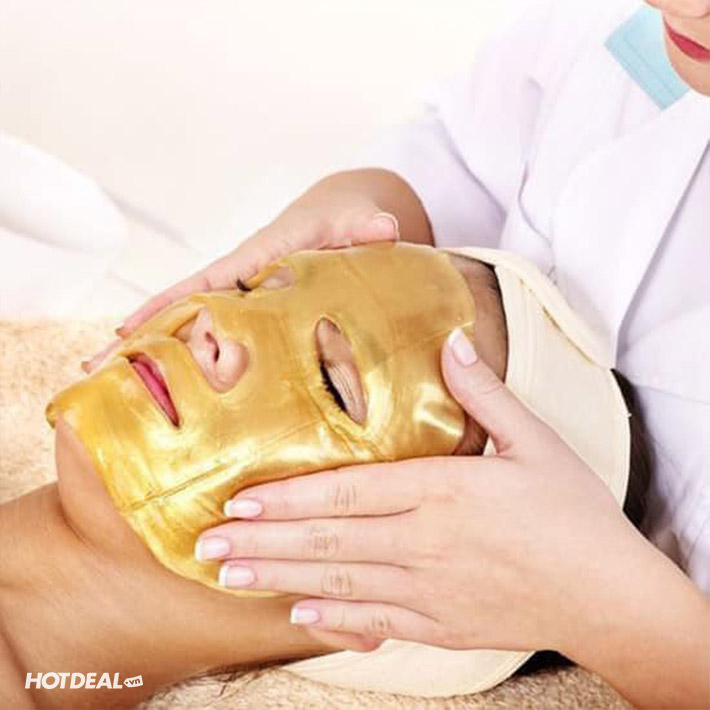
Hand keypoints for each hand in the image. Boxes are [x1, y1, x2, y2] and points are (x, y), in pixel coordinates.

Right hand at [83, 173, 399, 372]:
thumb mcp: (354, 219)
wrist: (343, 218)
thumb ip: (364, 227)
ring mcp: (248, 304)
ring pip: (197, 333)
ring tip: (116, 398)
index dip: (161, 308)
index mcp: (255, 259)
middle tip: (93, 380)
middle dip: (141, 343)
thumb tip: (384, 230)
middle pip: (185, 316)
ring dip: (158, 360)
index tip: (121, 334)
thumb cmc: (342, 216)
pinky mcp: (260, 318)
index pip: (200, 285)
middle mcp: (242, 283)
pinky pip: (224, 342)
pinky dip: (196, 362)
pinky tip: (176, 392)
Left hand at [195, 329, 638, 656]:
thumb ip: (485, 393)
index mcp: (444, 492)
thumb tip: (450, 342)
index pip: (348, 493)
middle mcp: (425, 543)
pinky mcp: (442, 625)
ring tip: (231, 576)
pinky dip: (334, 618)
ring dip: (280, 578)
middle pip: (329, 540)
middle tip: (208, 541)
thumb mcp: (535, 442)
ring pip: (340, 582)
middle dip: (262, 540)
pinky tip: (298, 613)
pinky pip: (376, 623)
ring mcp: (429, 590)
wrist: (608, 593)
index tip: (240, 498)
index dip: (288, 497)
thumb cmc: (573, 514)